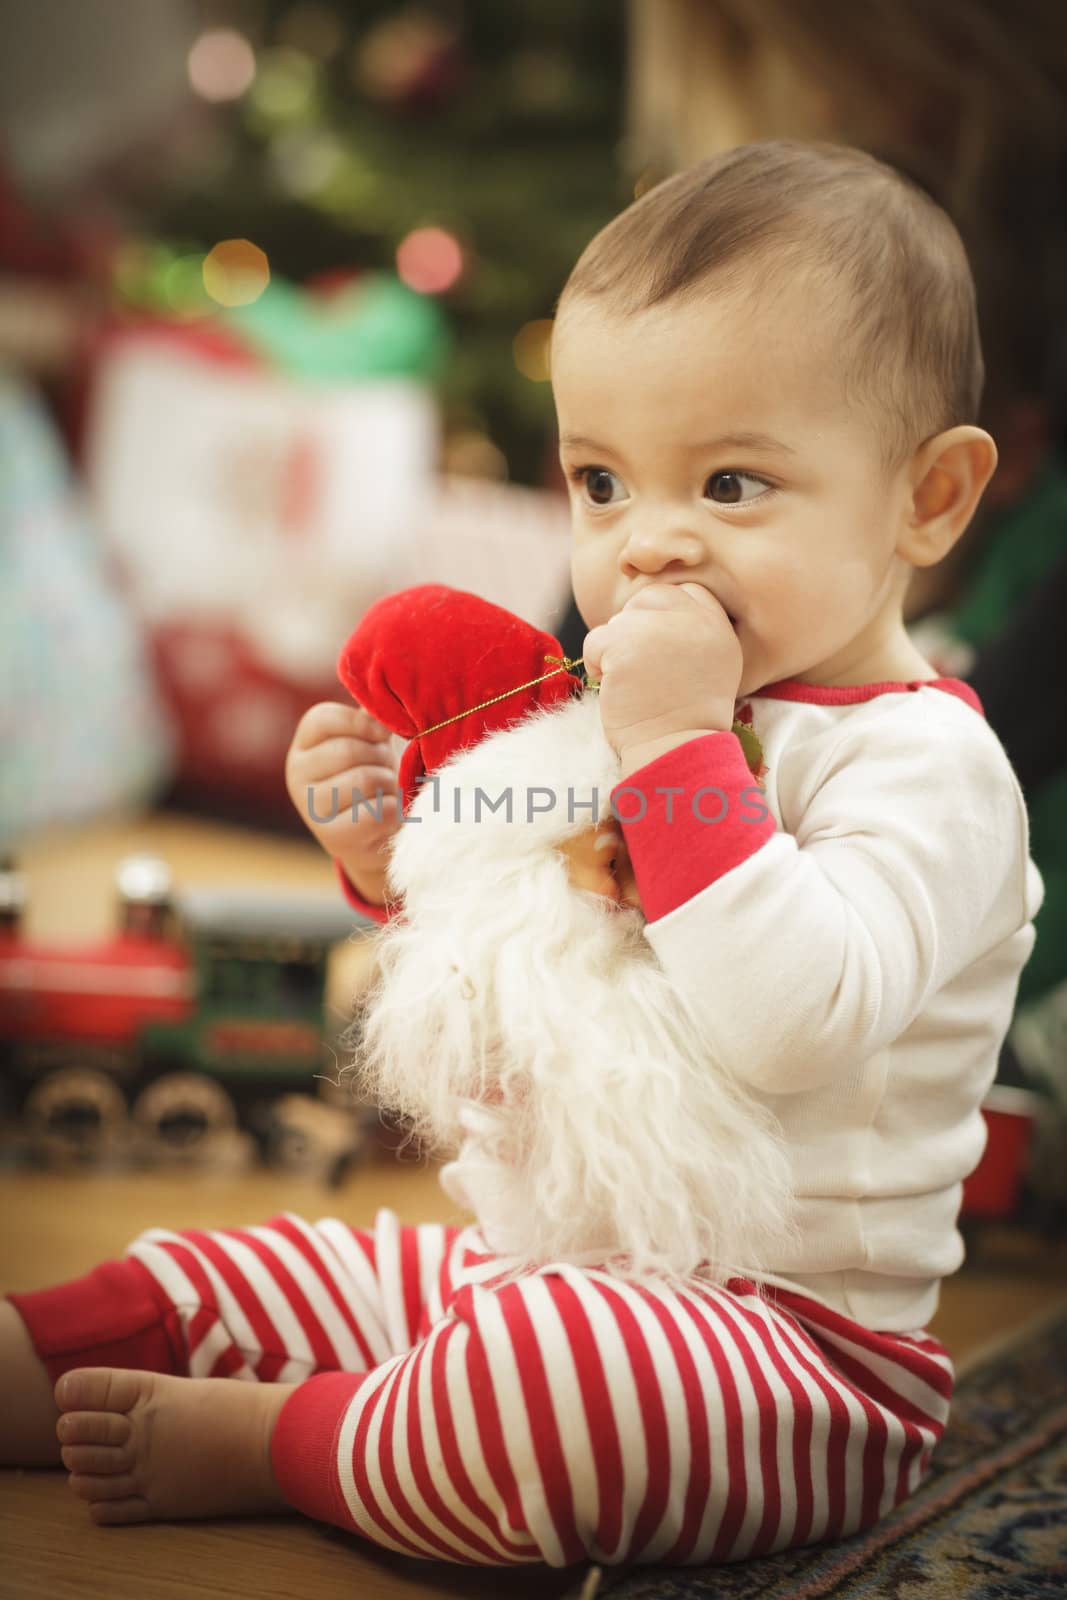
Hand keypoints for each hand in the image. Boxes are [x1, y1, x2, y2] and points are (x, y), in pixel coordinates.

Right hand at [285, 702, 401, 904]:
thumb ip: (369, 719)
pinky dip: (393, 809)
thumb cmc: (375, 775)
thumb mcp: (370, 742)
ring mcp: (310, 807)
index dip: (361, 723)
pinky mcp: (331, 836)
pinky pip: (374, 812)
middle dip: (381, 757)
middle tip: (388, 768)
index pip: (323, 718)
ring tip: (388, 790)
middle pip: (349, 750)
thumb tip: (376, 691)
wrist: (377, 833)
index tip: (383, 733)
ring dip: (388, 784)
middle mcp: (297, 773)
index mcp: (304, 743)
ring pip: (363, 780)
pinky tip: (390, 812)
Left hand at [581, 583, 741, 773]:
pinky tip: (615, 690)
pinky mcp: (625, 645)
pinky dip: (596, 665)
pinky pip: (595, 639)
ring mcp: (659, 629)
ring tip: (633, 685)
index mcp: (719, 627)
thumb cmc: (685, 721)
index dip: (664, 616)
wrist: (672, 751)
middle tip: (639, 666)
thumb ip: (692, 633)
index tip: (659, 651)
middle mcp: (695, 621)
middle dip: (636, 626)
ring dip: (616, 650)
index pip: (687, 593)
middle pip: (650, 597)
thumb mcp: (710, 668)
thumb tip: (653, 612)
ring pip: (620, 619)